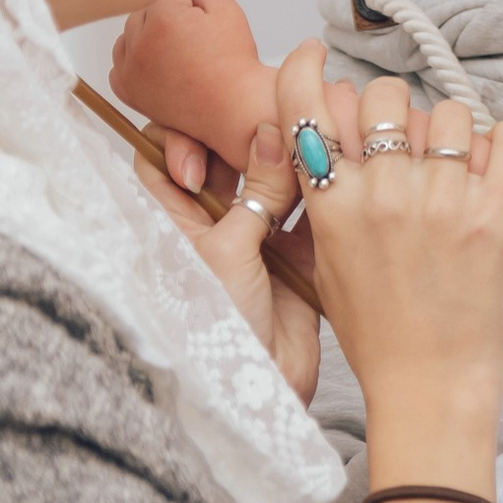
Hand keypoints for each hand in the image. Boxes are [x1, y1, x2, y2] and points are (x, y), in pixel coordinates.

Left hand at [110, 0, 265, 157]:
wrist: (234, 109)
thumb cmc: (235, 63)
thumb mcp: (228, 10)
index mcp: (162, 18)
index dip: (191, 7)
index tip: (205, 27)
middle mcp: (139, 43)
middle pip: (143, 14)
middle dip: (166, 21)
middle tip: (194, 43)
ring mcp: (130, 69)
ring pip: (128, 37)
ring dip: (146, 39)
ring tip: (178, 55)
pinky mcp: (128, 91)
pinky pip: (119, 66)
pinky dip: (133, 64)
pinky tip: (158, 69)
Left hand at [130, 119, 320, 402]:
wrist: (256, 387)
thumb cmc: (216, 326)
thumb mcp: (227, 250)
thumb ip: (255, 190)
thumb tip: (271, 131)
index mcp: (175, 221)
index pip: (163, 158)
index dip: (184, 134)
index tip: (211, 127)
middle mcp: (213, 225)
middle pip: (227, 164)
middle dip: (251, 138)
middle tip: (278, 115)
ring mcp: (256, 240)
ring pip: (273, 186)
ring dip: (293, 164)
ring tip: (316, 136)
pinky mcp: (296, 258)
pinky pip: (310, 215)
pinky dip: (323, 194)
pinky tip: (339, 168)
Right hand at [275, 42, 502, 502]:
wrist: (429, 386)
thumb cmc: (378, 331)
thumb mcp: (327, 261)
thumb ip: (327, 198)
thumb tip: (330, 141)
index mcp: (333, 206)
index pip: (304, 109)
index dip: (303, 67)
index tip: (315, 54)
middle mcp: (382, 196)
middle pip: (387, 96)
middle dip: (397, 107)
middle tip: (409, 136)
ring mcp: (441, 205)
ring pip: (451, 114)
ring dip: (456, 129)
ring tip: (459, 162)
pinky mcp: (494, 220)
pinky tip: (499, 161)